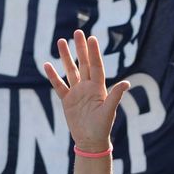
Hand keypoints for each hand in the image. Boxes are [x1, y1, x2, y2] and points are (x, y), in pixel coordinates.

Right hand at [43, 30, 130, 152]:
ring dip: (66, 57)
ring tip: (61, 41)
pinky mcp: (67, 100)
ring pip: (70, 71)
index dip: (94, 53)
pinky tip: (47, 65)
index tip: (92, 38)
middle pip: (83, 64)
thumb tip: (126, 83)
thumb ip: (115, 96)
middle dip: (80, 48)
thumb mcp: (109, 112)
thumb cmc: (102, 128)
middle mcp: (88, 87)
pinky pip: (59, 85)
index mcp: (99, 88)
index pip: (96, 66)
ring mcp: (77, 93)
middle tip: (77, 32)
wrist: (90, 141)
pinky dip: (53, 76)